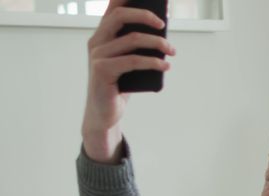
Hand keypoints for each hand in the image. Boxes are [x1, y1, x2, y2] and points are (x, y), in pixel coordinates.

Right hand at [81, 0, 175, 162]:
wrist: (104, 113)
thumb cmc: (120, 85)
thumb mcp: (129, 62)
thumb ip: (138, 46)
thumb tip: (162, 33)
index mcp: (102, 35)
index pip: (112, 7)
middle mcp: (96, 42)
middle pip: (120, 16)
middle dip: (145, 15)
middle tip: (164, 23)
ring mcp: (97, 56)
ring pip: (132, 39)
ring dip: (157, 43)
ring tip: (172, 50)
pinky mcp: (101, 71)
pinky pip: (133, 61)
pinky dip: (153, 62)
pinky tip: (166, 65)